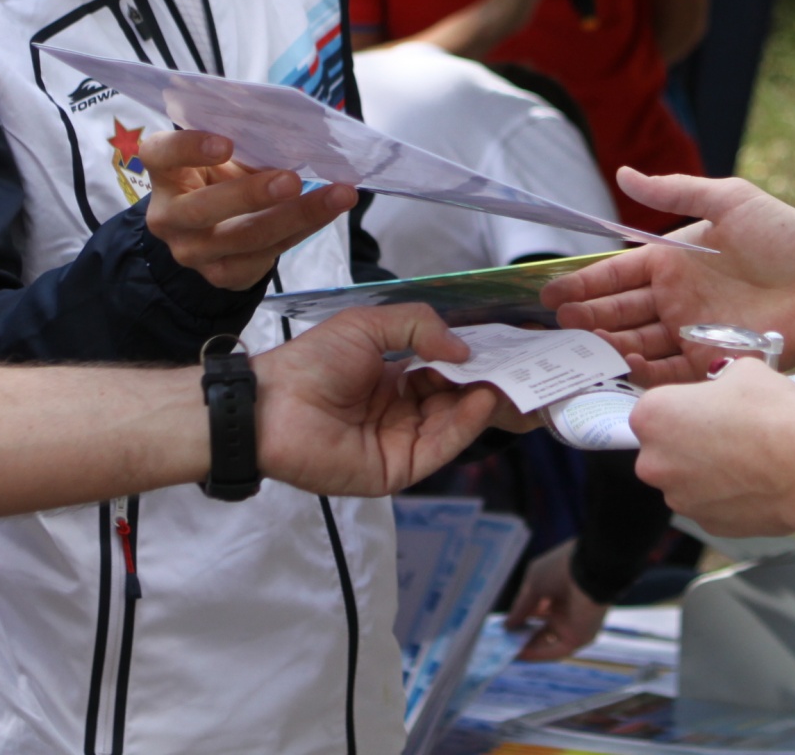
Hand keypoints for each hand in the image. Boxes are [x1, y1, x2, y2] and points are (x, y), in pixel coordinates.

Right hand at [141, 129, 357, 290]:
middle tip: (292, 180)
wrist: (212, 230)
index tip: (225, 143)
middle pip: (203, 209)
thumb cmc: (219, 177)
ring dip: (297, 215)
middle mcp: (168, 216)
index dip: (189, 148)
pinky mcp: (220, 274)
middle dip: (251, 195)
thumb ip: (245, 143)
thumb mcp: (223, 156)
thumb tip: (298, 132)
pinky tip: (329, 212)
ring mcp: (192, 251)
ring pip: (246, 237)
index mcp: (165, 173)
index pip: (160, 155)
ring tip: (337, 196)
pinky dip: (304, 229)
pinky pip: (267, 254)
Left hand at [254, 305, 501, 496]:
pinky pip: (438, 449)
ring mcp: (400, 442)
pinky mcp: (397, 470)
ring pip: (453, 424)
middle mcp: (401, 411)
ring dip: (483, 402)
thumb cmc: (313, 361)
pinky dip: (464, 426)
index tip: (506, 345)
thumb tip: (464, 350)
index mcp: (393, 378)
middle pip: (455, 399)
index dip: (473, 359)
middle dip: (487, 382)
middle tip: (523, 365)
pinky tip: (480, 401)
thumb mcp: (368, 326)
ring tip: (509, 380)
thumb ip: (419, 326)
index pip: (444, 371)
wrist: (271, 406)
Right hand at [506, 540, 608, 660]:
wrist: (589, 571)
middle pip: (541, 627)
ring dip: (528, 647)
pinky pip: (555, 650)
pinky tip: (520, 654)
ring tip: (506, 652)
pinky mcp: (578, 638)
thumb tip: (507, 625)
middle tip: (503, 643)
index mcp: (557, 590)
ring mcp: (572, 625)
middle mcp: (565, 609)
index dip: (520, 618)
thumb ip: (521, 606)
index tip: (503, 627)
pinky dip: (538, 653)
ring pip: (547, 641)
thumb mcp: (533, 583)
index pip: (536, 609)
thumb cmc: (560, 568)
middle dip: (522, 635)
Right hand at [544, 169, 794, 383]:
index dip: (584, 283)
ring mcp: (691, 330)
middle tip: (556, 325)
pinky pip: (669, 371)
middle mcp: (676, 297)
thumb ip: (676, 191)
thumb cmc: (786, 238)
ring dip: (608, 346)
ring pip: (637, 342)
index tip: (550, 292)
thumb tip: (623, 172)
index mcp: (674, 260)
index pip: (617, 273)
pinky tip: (621, 370)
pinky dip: (643, 373)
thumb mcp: (731, 200)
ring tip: (580, 348)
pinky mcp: (711, 360)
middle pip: (619, 311)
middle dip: (586, 318)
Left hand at [628, 360, 794, 538]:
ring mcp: (678, 498)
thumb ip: (721, 381)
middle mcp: (654, 462)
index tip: (709, 408)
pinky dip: (727, 496)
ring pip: (687, 479)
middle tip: (729, 432)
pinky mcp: (705, 525)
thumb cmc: (770, 413)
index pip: (656, 408)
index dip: (685, 406)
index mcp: (652, 416)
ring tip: (748, 458)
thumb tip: (725, 391)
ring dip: (708, 470)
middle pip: (666, 448)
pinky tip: (755, 482)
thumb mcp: (744, 371)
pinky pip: (710, 503)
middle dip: (691, 442)